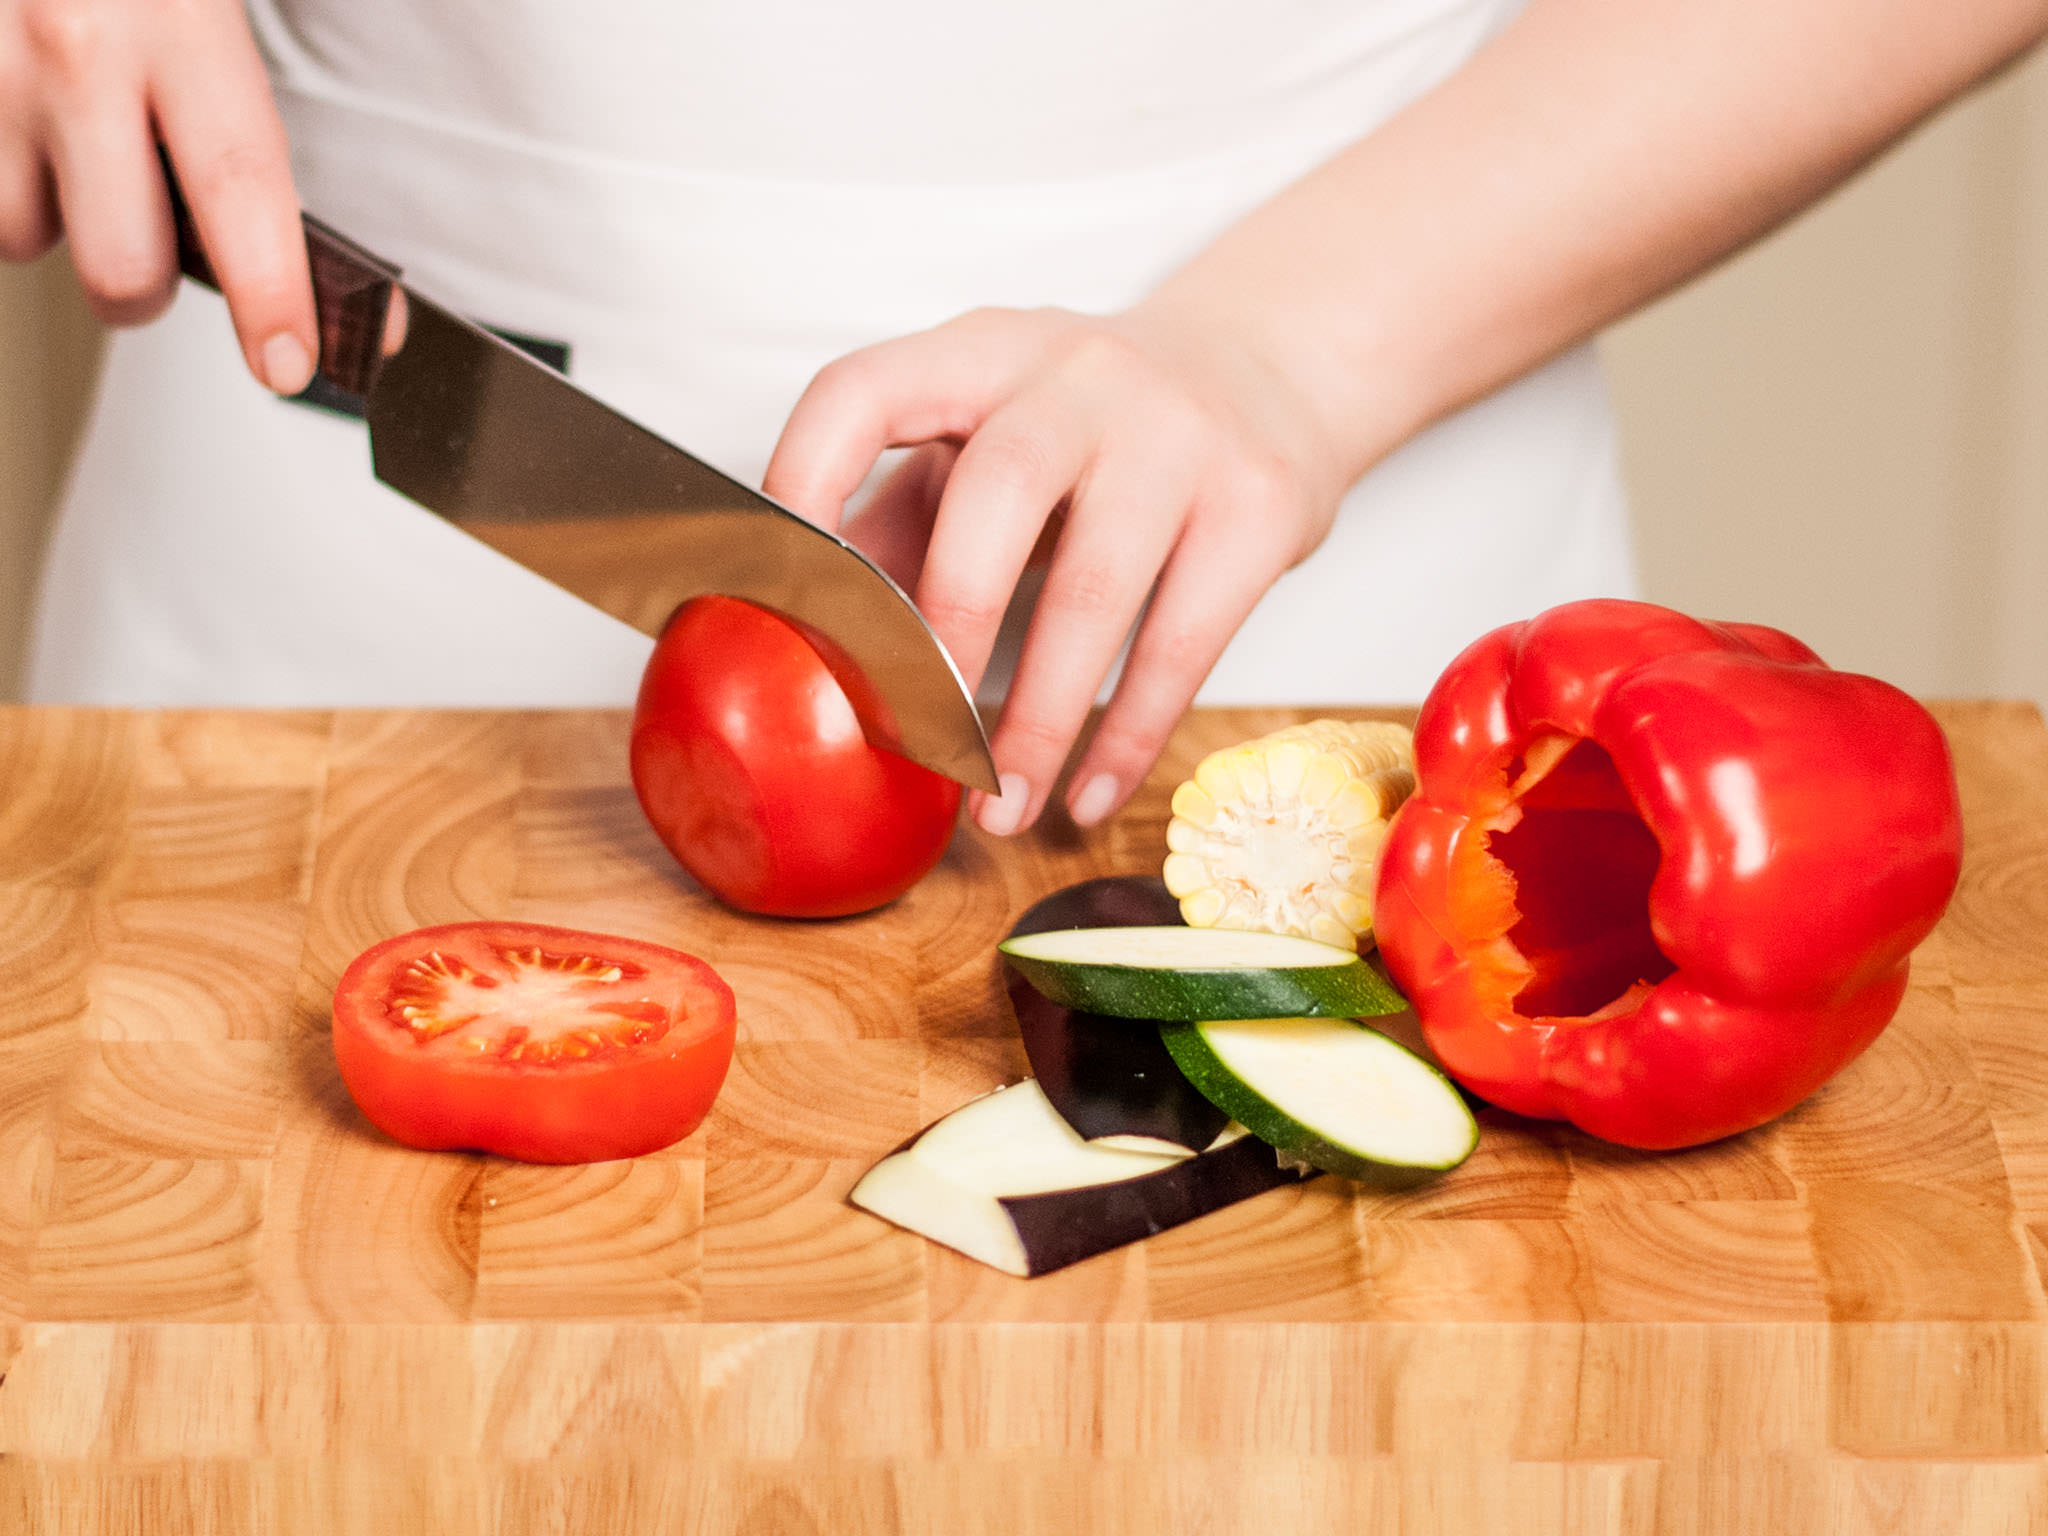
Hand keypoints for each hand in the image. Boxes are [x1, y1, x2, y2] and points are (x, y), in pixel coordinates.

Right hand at [0, 0, 314, 391]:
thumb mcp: (206, 4)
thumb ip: (247, 128)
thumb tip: (320, 276)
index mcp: (181, 22)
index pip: (243, 191)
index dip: (270, 294)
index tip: (288, 362)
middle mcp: (76, 49)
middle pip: (119, 266)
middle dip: (142, 290)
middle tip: (150, 243)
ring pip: (22, 238)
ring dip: (51, 222)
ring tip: (65, 149)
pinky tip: (17, 130)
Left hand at [764, 304, 1345, 835]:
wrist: (1268, 371)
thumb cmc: (1089, 429)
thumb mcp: (984, 440)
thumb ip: (892, 524)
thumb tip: (790, 646)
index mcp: (980, 353)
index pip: (865, 392)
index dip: (804, 482)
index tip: (776, 593)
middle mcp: (1080, 375)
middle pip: (1000, 491)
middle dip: (946, 632)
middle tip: (917, 739)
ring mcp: (1179, 436)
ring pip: (1099, 588)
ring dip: (1038, 720)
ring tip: (1000, 810)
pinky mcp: (1259, 506)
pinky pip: (1185, 642)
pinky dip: (1129, 737)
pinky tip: (1088, 796)